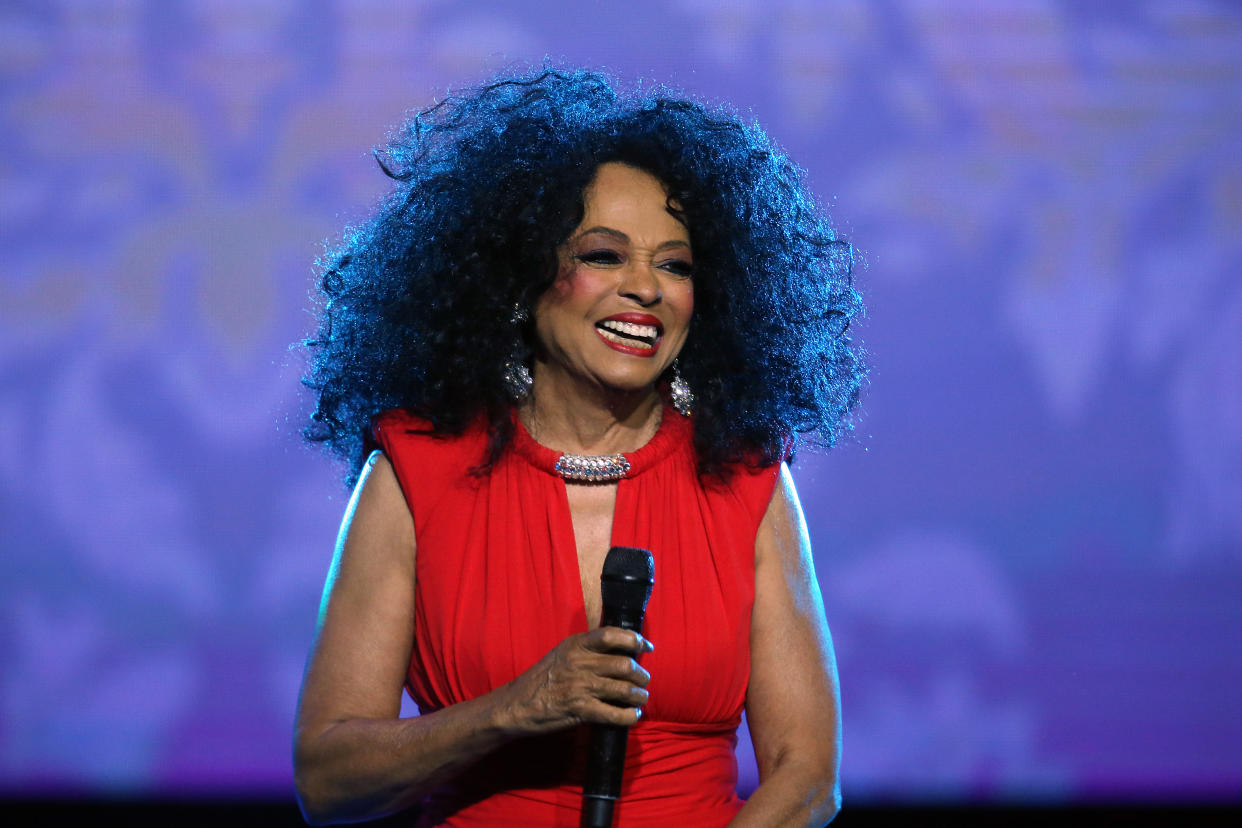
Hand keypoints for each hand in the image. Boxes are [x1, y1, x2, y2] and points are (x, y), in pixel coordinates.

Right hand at [498, 627, 653, 734]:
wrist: (516, 705)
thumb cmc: (542, 679)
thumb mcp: (562, 653)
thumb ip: (587, 649)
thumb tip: (620, 651)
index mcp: (576, 645)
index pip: (612, 635)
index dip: (635, 640)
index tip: (646, 647)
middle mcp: (580, 663)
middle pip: (624, 665)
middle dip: (641, 674)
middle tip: (644, 680)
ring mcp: (580, 687)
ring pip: (624, 689)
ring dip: (639, 695)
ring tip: (641, 698)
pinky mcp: (580, 710)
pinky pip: (614, 714)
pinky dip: (628, 716)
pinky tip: (632, 715)